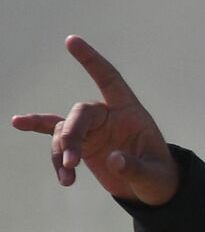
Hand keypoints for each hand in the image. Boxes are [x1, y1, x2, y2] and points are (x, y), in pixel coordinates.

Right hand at [11, 35, 178, 205]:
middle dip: (71, 136)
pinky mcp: (81, 145)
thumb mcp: (153, 176)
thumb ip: (135, 168)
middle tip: (71, 162)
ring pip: (65, 131)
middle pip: (80, 113)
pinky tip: (19, 122)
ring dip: (60, 152)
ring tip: (67, 178)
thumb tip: (113, 160)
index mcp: (130, 112)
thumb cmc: (158, 177)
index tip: (71, 40)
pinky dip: (41, 136)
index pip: (109, 79)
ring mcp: (92, 130)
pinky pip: (56, 138)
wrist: (150, 190)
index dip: (92, 61)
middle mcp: (108, 116)